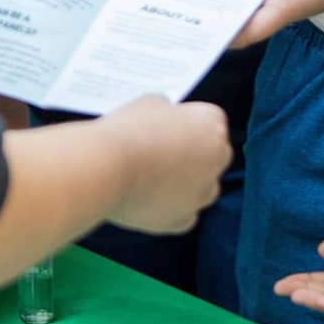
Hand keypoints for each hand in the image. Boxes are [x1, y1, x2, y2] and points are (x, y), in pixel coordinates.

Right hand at [97, 97, 231, 234]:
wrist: (106, 167)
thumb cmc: (126, 131)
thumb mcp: (150, 102)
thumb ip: (168, 111)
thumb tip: (168, 121)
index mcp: (212, 124)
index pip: (210, 123)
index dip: (187, 126)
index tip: (167, 130)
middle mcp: (217, 160)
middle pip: (213, 157)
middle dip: (194, 156)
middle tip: (160, 153)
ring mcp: (202, 193)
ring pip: (202, 189)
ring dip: (185, 184)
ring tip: (150, 177)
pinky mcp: (183, 220)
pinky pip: (184, 215)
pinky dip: (170, 209)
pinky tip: (148, 198)